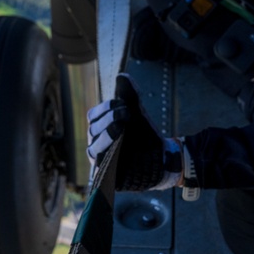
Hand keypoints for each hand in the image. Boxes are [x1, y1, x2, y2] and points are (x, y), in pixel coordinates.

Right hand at [87, 76, 183, 191]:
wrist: (160, 157)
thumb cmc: (144, 133)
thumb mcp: (138, 113)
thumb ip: (130, 95)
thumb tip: (122, 76)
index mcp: (100, 127)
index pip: (93, 115)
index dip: (106, 108)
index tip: (124, 105)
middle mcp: (96, 144)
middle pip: (93, 130)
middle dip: (108, 121)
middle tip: (126, 115)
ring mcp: (101, 160)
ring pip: (94, 149)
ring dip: (107, 139)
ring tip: (121, 130)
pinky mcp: (109, 176)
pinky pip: (101, 172)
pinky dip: (104, 165)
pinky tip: (114, 156)